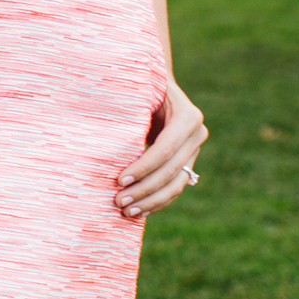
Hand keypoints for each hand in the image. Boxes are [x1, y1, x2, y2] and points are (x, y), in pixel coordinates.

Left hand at [115, 80, 206, 219]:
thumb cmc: (139, 88)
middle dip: (144, 189)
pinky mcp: (188, 161)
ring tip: (126, 212)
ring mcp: (195, 149)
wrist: (158, 86)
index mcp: (188, 116)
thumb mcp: (137, 93)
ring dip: (152, 201)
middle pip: (171, 170)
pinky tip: (140, 212)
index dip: (143, 167)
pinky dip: (158, 201)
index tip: (118, 180)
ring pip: (177, 183)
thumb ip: (129, 110)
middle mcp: (197, 133)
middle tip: (118, 202)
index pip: (164, 149)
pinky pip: (176, 186)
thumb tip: (102, 135)